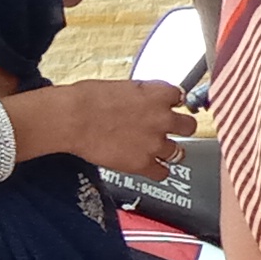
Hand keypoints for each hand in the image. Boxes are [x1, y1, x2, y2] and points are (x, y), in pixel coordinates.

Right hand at [21, 78, 192, 176]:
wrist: (72, 118)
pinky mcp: (143, 163)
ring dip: (167, 151)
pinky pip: (163, 173)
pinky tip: (149, 166)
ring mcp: (155, 143)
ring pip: (179, 152)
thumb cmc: (87, 99)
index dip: (171, 103)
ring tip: (154, 149)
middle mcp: (162, 118)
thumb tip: (147, 99)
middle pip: (189, 126)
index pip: (180, 97)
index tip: (166, 106)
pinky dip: (157, 171)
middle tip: (169, 130)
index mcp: (158, 94)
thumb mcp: (123, 86)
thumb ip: (143, 94)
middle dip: (179, 128)